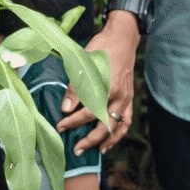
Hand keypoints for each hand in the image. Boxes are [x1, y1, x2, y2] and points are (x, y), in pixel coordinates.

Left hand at [56, 13, 137, 152]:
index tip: (60, 126)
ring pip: (118, 127)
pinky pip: (126, 121)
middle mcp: (119, 96)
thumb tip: (66, 108)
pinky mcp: (129, 98)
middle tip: (75, 149)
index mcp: (107, 87)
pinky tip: (110, 141)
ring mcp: (127, 98)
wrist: (122, 38)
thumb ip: (75, 88)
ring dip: (106, 141)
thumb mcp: (83, 63)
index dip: (73, 121)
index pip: (88, 112)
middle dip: (89, 139)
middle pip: (104, 125)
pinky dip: (119, 133)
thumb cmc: (101, 48)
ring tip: (95, 151)